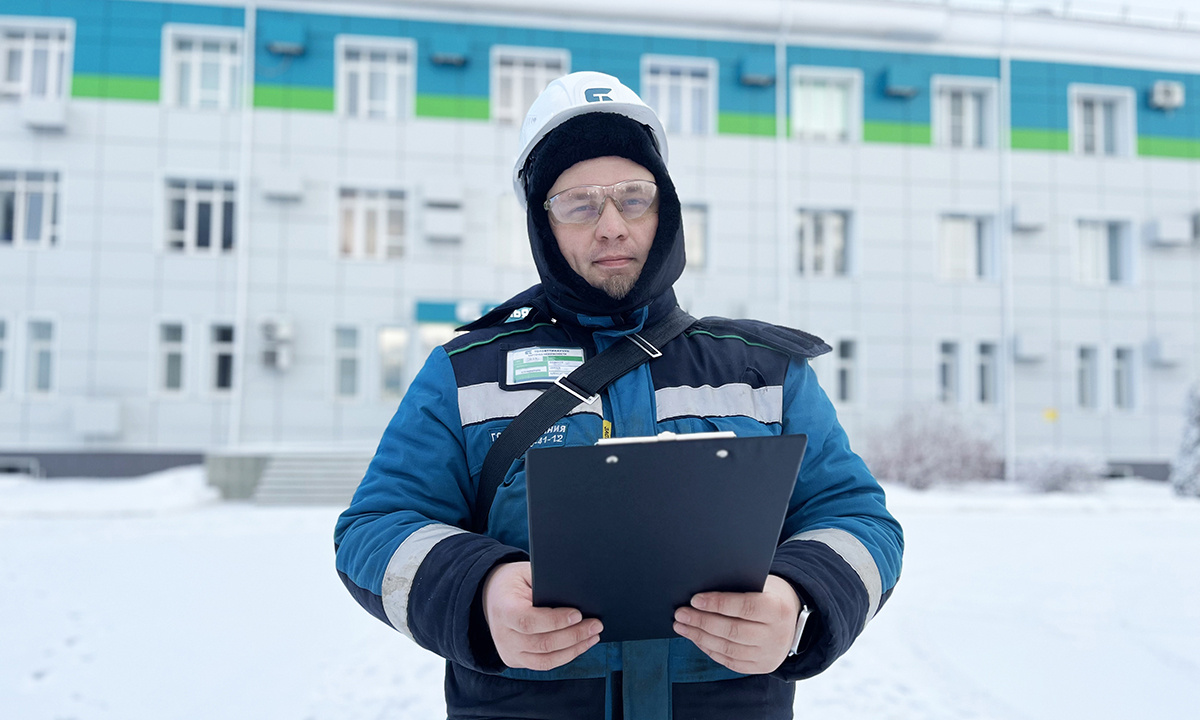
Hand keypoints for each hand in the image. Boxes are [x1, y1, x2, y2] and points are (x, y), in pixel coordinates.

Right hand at [482, 561, 602, 670]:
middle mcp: (503, 635)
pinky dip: (565, 656)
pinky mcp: (516, 660)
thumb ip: (546, 583)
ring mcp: (508, 651)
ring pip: (545, 659)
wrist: (491, 596)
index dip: (554, 621)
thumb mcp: (526, 573)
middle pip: (542, 643)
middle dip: (573, 635)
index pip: (528, 621)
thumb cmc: (514, 582)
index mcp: (503, 609)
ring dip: (574, 649)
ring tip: (593, 636)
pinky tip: (581, 645)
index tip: (578, 614)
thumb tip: (576, 592)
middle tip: (596, 624)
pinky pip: (544, 664)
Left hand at [672, 574, 800, 674]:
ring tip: (682, 626)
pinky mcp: (760, 667)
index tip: (695, 599)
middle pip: (733, 630)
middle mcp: (776, 635)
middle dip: (702, 621)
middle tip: (681, 613)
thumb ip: (739, 588)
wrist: (793, 619)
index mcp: (778, 610)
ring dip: (700, 637)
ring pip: (728, 648)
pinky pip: (729, 661)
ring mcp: (769, 655)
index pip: (745, 607)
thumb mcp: (762, 585)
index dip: (718, 603)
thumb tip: (702, 593)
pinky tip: (696, 638)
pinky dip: (709, 650)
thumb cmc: (769, 595)